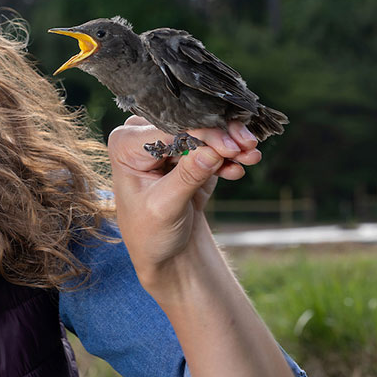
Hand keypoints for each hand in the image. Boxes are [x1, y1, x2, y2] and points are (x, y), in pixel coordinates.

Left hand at [107, 116, 260, 292]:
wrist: (163, 251)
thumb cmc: (150, 232)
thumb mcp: (165, 207)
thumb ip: (187, 177)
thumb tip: (211, 151)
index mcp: (125, 144)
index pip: (167, 129)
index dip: (200, 134)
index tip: (229, 146)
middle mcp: (142, 136)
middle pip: (188, 124)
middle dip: (221, 134)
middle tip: (249, 145)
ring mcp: (167, 142)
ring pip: (205, 132)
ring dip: (231, 143)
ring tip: (252, 156)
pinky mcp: (188, 153)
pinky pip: (214, 147)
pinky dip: (230, 156)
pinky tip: (240, 169)